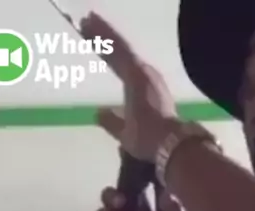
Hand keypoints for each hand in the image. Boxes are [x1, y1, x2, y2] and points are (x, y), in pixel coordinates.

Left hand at [80, 12, 178, 160]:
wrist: (168, 145)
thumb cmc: (152, 143)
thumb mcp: (125, 133)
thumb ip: (112, 122)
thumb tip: (98, 113)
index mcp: (144, 90)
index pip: (122, 67)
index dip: (109, 55)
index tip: (96, 44)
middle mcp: (145, 76)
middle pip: (120, 53)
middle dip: (103, 38)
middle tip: (87, 24)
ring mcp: (141, 72)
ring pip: (118, 47)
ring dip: (101, 33)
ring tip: (86, 20)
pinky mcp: (136, 71)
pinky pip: (117, 48)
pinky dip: (104, 36)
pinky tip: (90, 24)